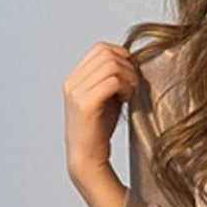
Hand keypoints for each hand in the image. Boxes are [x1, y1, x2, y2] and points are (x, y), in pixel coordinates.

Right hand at [63, 41, 137, 185]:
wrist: (87, 158)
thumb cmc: (99, 129)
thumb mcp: (106, 97)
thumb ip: (113, 78)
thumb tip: (132, 61)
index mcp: (75, 78)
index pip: (101, 48)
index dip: (122, 55)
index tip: (132, 74)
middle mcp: (73, 82)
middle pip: (107, 52)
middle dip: (128, 65)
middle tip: (133, 85)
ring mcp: (77, 92)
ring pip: (111, 65)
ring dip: (129, 77)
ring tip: (130, 93)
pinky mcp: (86, 104)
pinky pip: (112, 81)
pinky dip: (126, 87)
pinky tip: (126, 99)